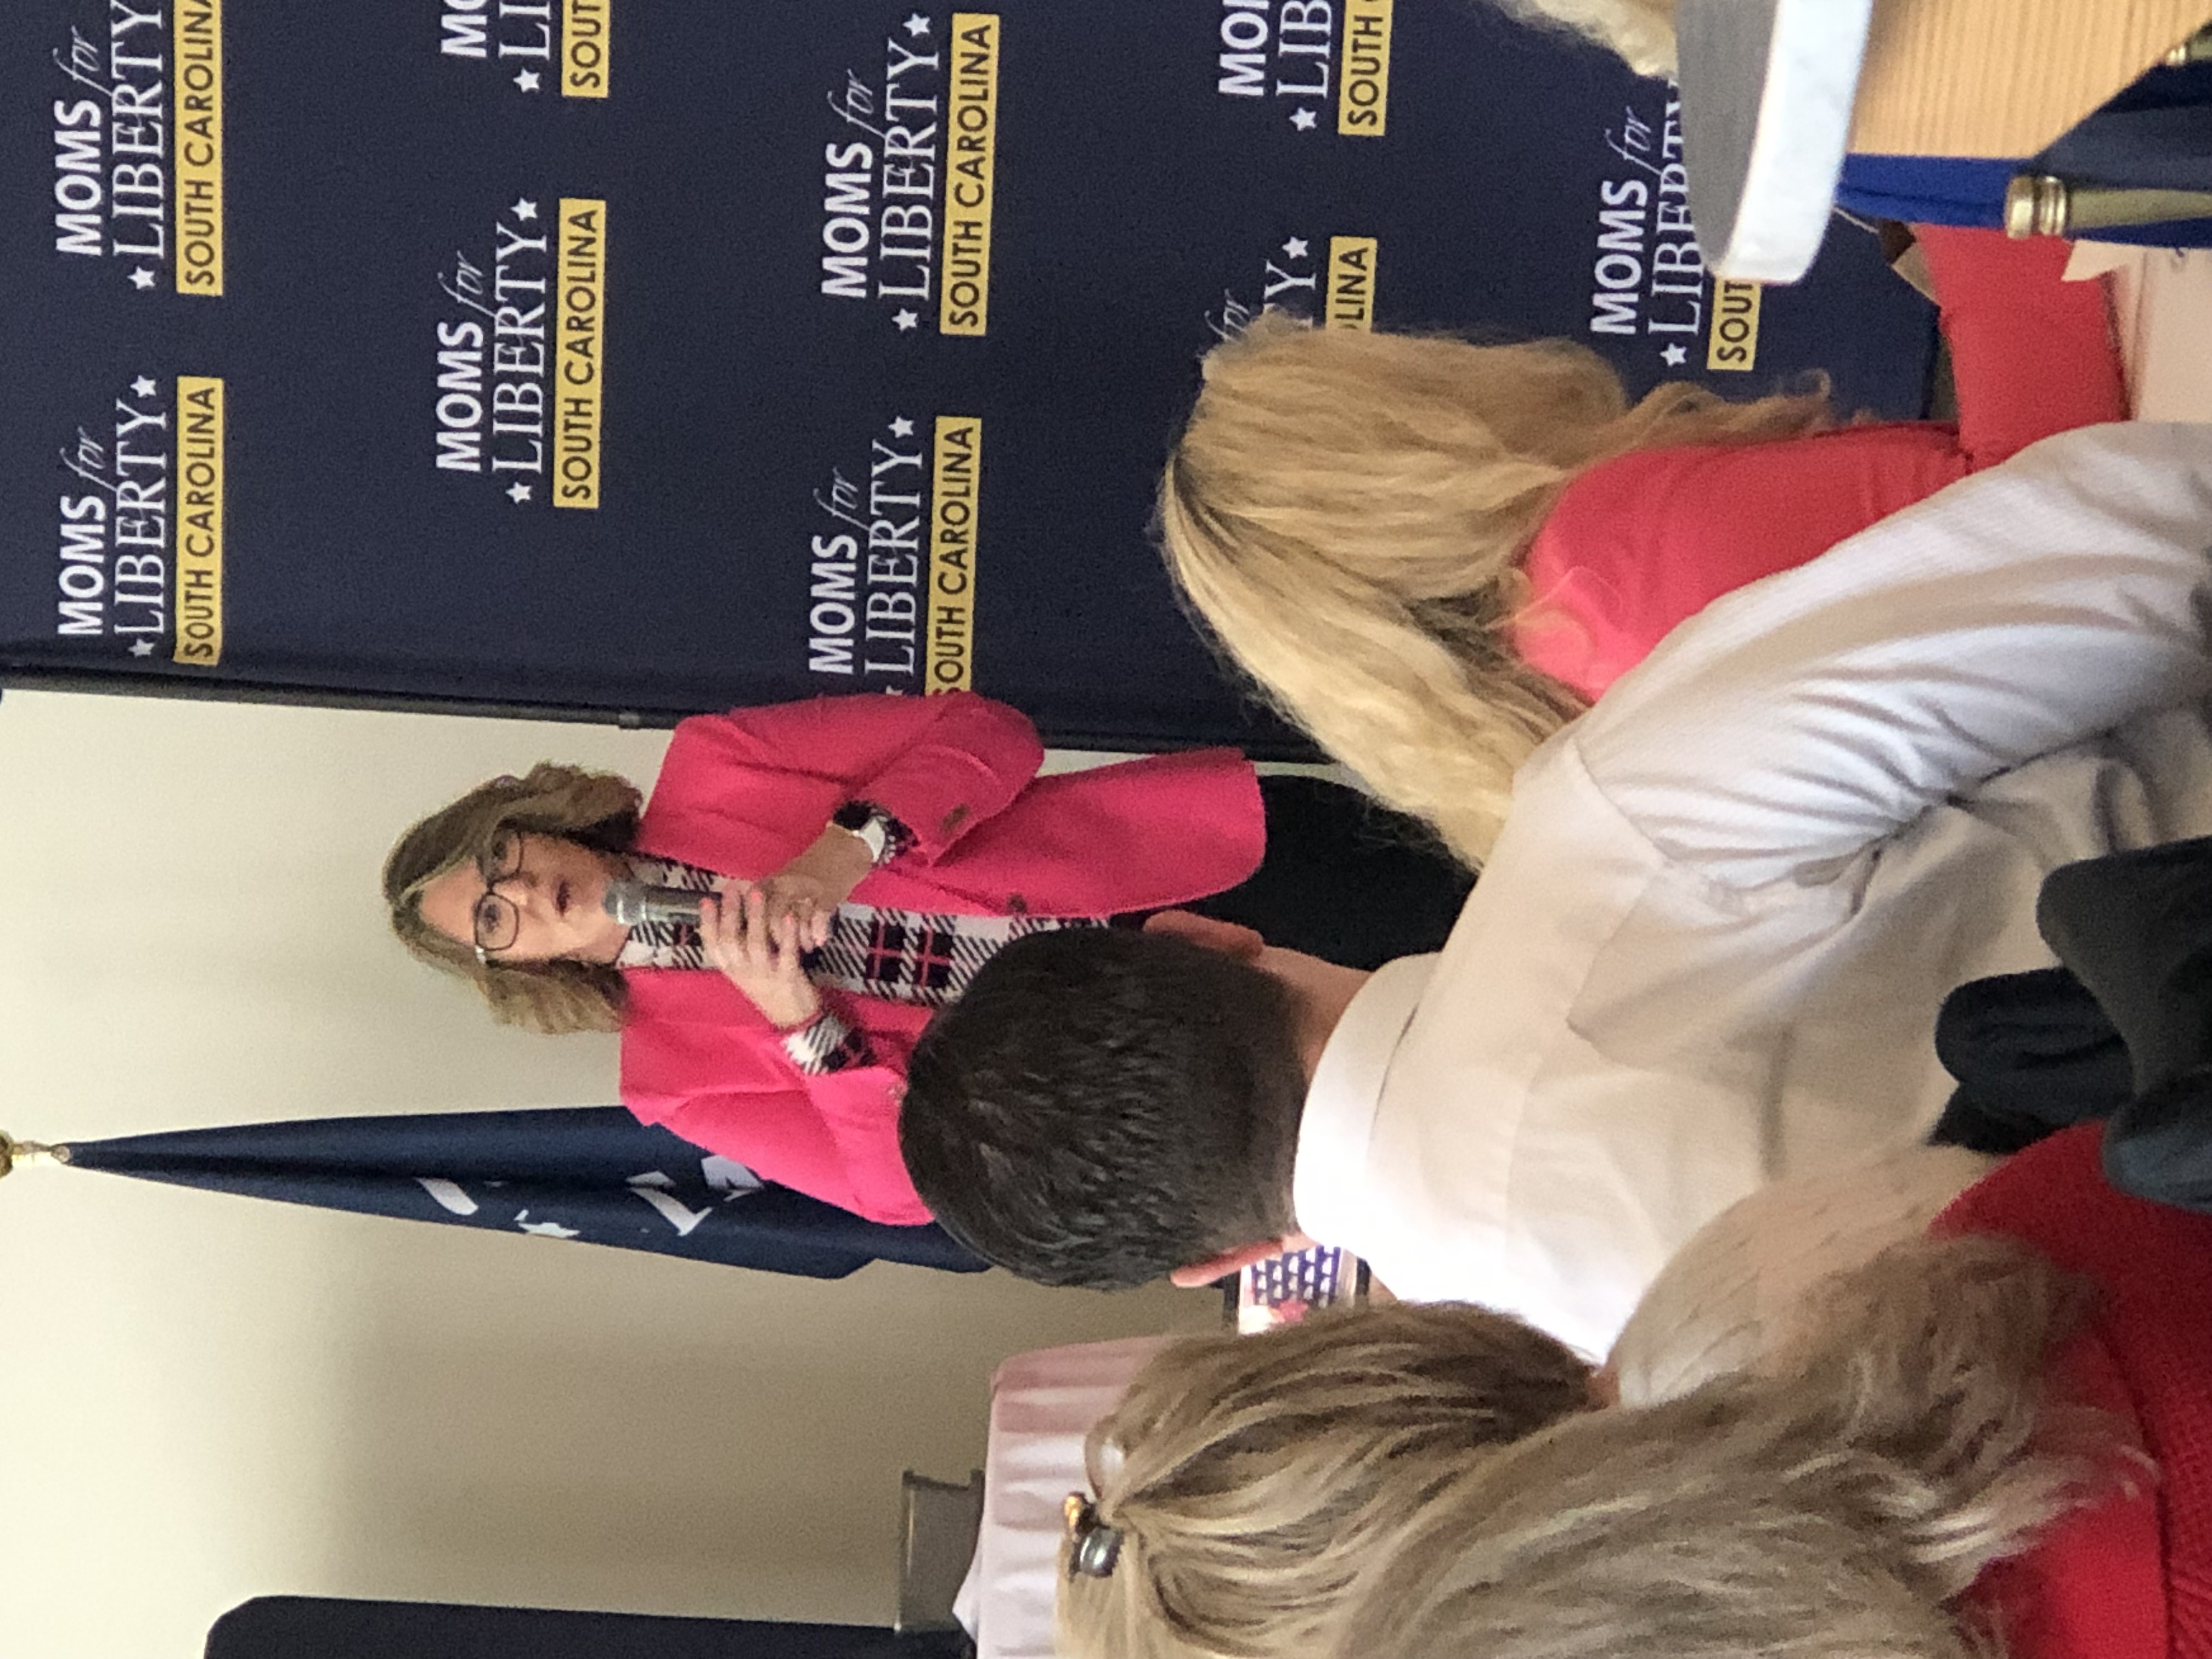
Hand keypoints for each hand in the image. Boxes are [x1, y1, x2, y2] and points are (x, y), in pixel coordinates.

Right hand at [701, 883, 821, 1030]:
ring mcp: (765, 975)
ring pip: (755, 943)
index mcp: (731, 970)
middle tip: (732, 887)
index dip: (707, 923)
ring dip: (755, 917)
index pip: (712, 945)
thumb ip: (736, 950)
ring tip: (757, 893)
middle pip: (731, 940)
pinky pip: (786, 954)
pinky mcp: (788, 977)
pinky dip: (787, 935)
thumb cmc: (768, 989)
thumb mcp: (745, 972)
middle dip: (730, 912)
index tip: (706, 900)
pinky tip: (788, 916)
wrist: (793, 1020)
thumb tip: (728, 916)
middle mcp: (743, 972)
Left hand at [755, 823, 874, 943]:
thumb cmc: (813, 866)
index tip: (759, 939)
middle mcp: (787, 883)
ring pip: (796, 919)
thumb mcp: (786, 876)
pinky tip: (819, 940)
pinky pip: (819, 917)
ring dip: (800, 938)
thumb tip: (757, 920)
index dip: (755, 923)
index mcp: (775, 879)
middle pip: (774, 916)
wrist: (844, 847)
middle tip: (784, 950)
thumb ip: (771, 894)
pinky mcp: (828, 894)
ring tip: (804, 948)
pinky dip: (818, 931)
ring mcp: (807, 889)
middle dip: (778, 938)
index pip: (755, 904)